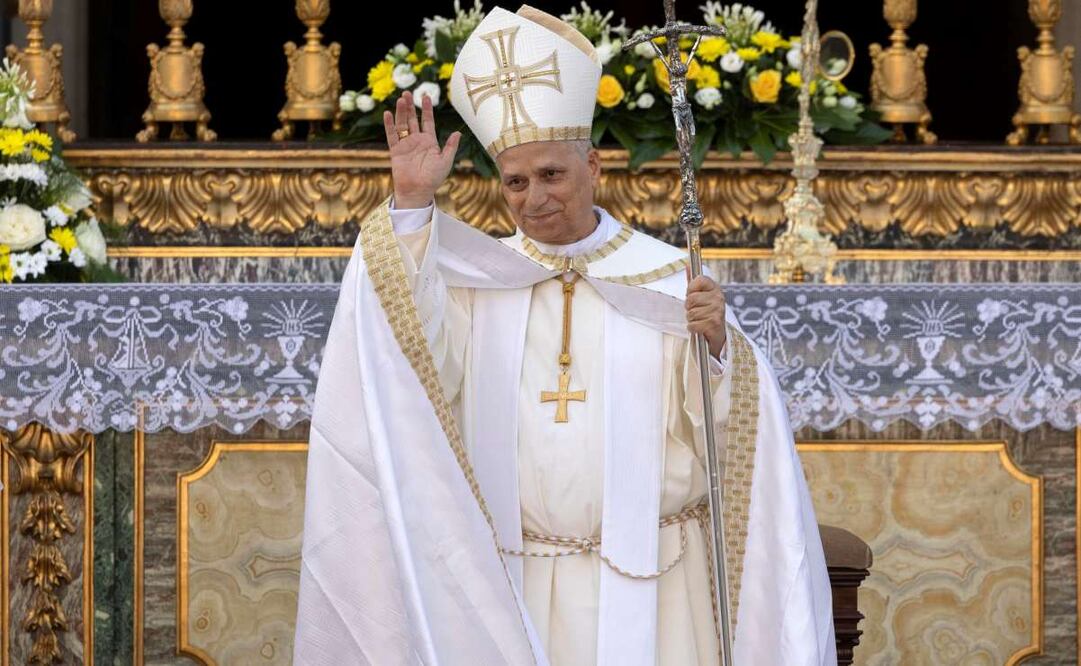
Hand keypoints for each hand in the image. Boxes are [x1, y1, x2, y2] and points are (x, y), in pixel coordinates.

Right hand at [383, 90, 460, 208]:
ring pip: (402, 124)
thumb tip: (458, 132)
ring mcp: (405, 145)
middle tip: (407, 93)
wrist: (418, 191)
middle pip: (412, 119)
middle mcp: (416, 141)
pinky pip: (392, 135)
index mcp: (429, 142)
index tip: (425, 96)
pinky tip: (388, 114)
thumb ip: (450, 147)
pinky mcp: (396, 151)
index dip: (426, 109)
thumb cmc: (433, 179)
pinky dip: (389, 125)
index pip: (427, 121)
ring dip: (401, 112)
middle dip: (410, 106)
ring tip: (400, 99)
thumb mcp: (446, 161)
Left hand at [685, 274, 726, 358]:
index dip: (691, 289)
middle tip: (696, 311)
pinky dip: (692, 328)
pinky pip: (693, 324)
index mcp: (715, 288)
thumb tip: (687, 265)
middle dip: (689, 307)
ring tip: (699, 320)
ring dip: (691, 319)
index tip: (692, 295)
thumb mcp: (701, 296)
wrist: (717, 333)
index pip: (698, 280)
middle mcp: (718, 297)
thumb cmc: (706, 313)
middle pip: (691, 298)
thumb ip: (693, 282)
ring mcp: (717, 310)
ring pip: (691, 313)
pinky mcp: (714, 323)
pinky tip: (699, 327)